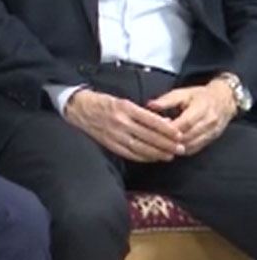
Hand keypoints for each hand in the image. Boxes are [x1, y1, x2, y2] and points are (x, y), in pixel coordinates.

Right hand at [65, 88, 184, 161]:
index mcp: (125, 108)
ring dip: (157, 153)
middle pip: (148, 136)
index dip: (167, 129)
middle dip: (167, 143)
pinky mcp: (109, 143)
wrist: (78, 108)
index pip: (151, 120)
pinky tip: (152, 158)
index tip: (179, 134)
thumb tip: (164, 122)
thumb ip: (142, 112)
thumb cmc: (103, 103)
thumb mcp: (122, 101)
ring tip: (170, 155)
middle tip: (180, 148)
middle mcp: (120, 122)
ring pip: (140, 147)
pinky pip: (129, 153)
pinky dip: (143, 157)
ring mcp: (114, 134)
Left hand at [146, 82, 236, 155]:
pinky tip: (169, 148)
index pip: (186, 122)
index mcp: (202, 108)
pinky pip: (194, 149)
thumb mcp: (182, 93)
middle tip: (153, 139)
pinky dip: (180, 150)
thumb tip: (150, 105)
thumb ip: (166, 100)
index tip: (154, 128)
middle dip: (170, 139)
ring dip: (174, 147)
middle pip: (188, 136)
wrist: (224, 101)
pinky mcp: (210, 141)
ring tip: (159, 144)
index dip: (170, 128)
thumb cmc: (199, 96)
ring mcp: (212, 133)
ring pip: (191, 145)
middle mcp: (210, 122)